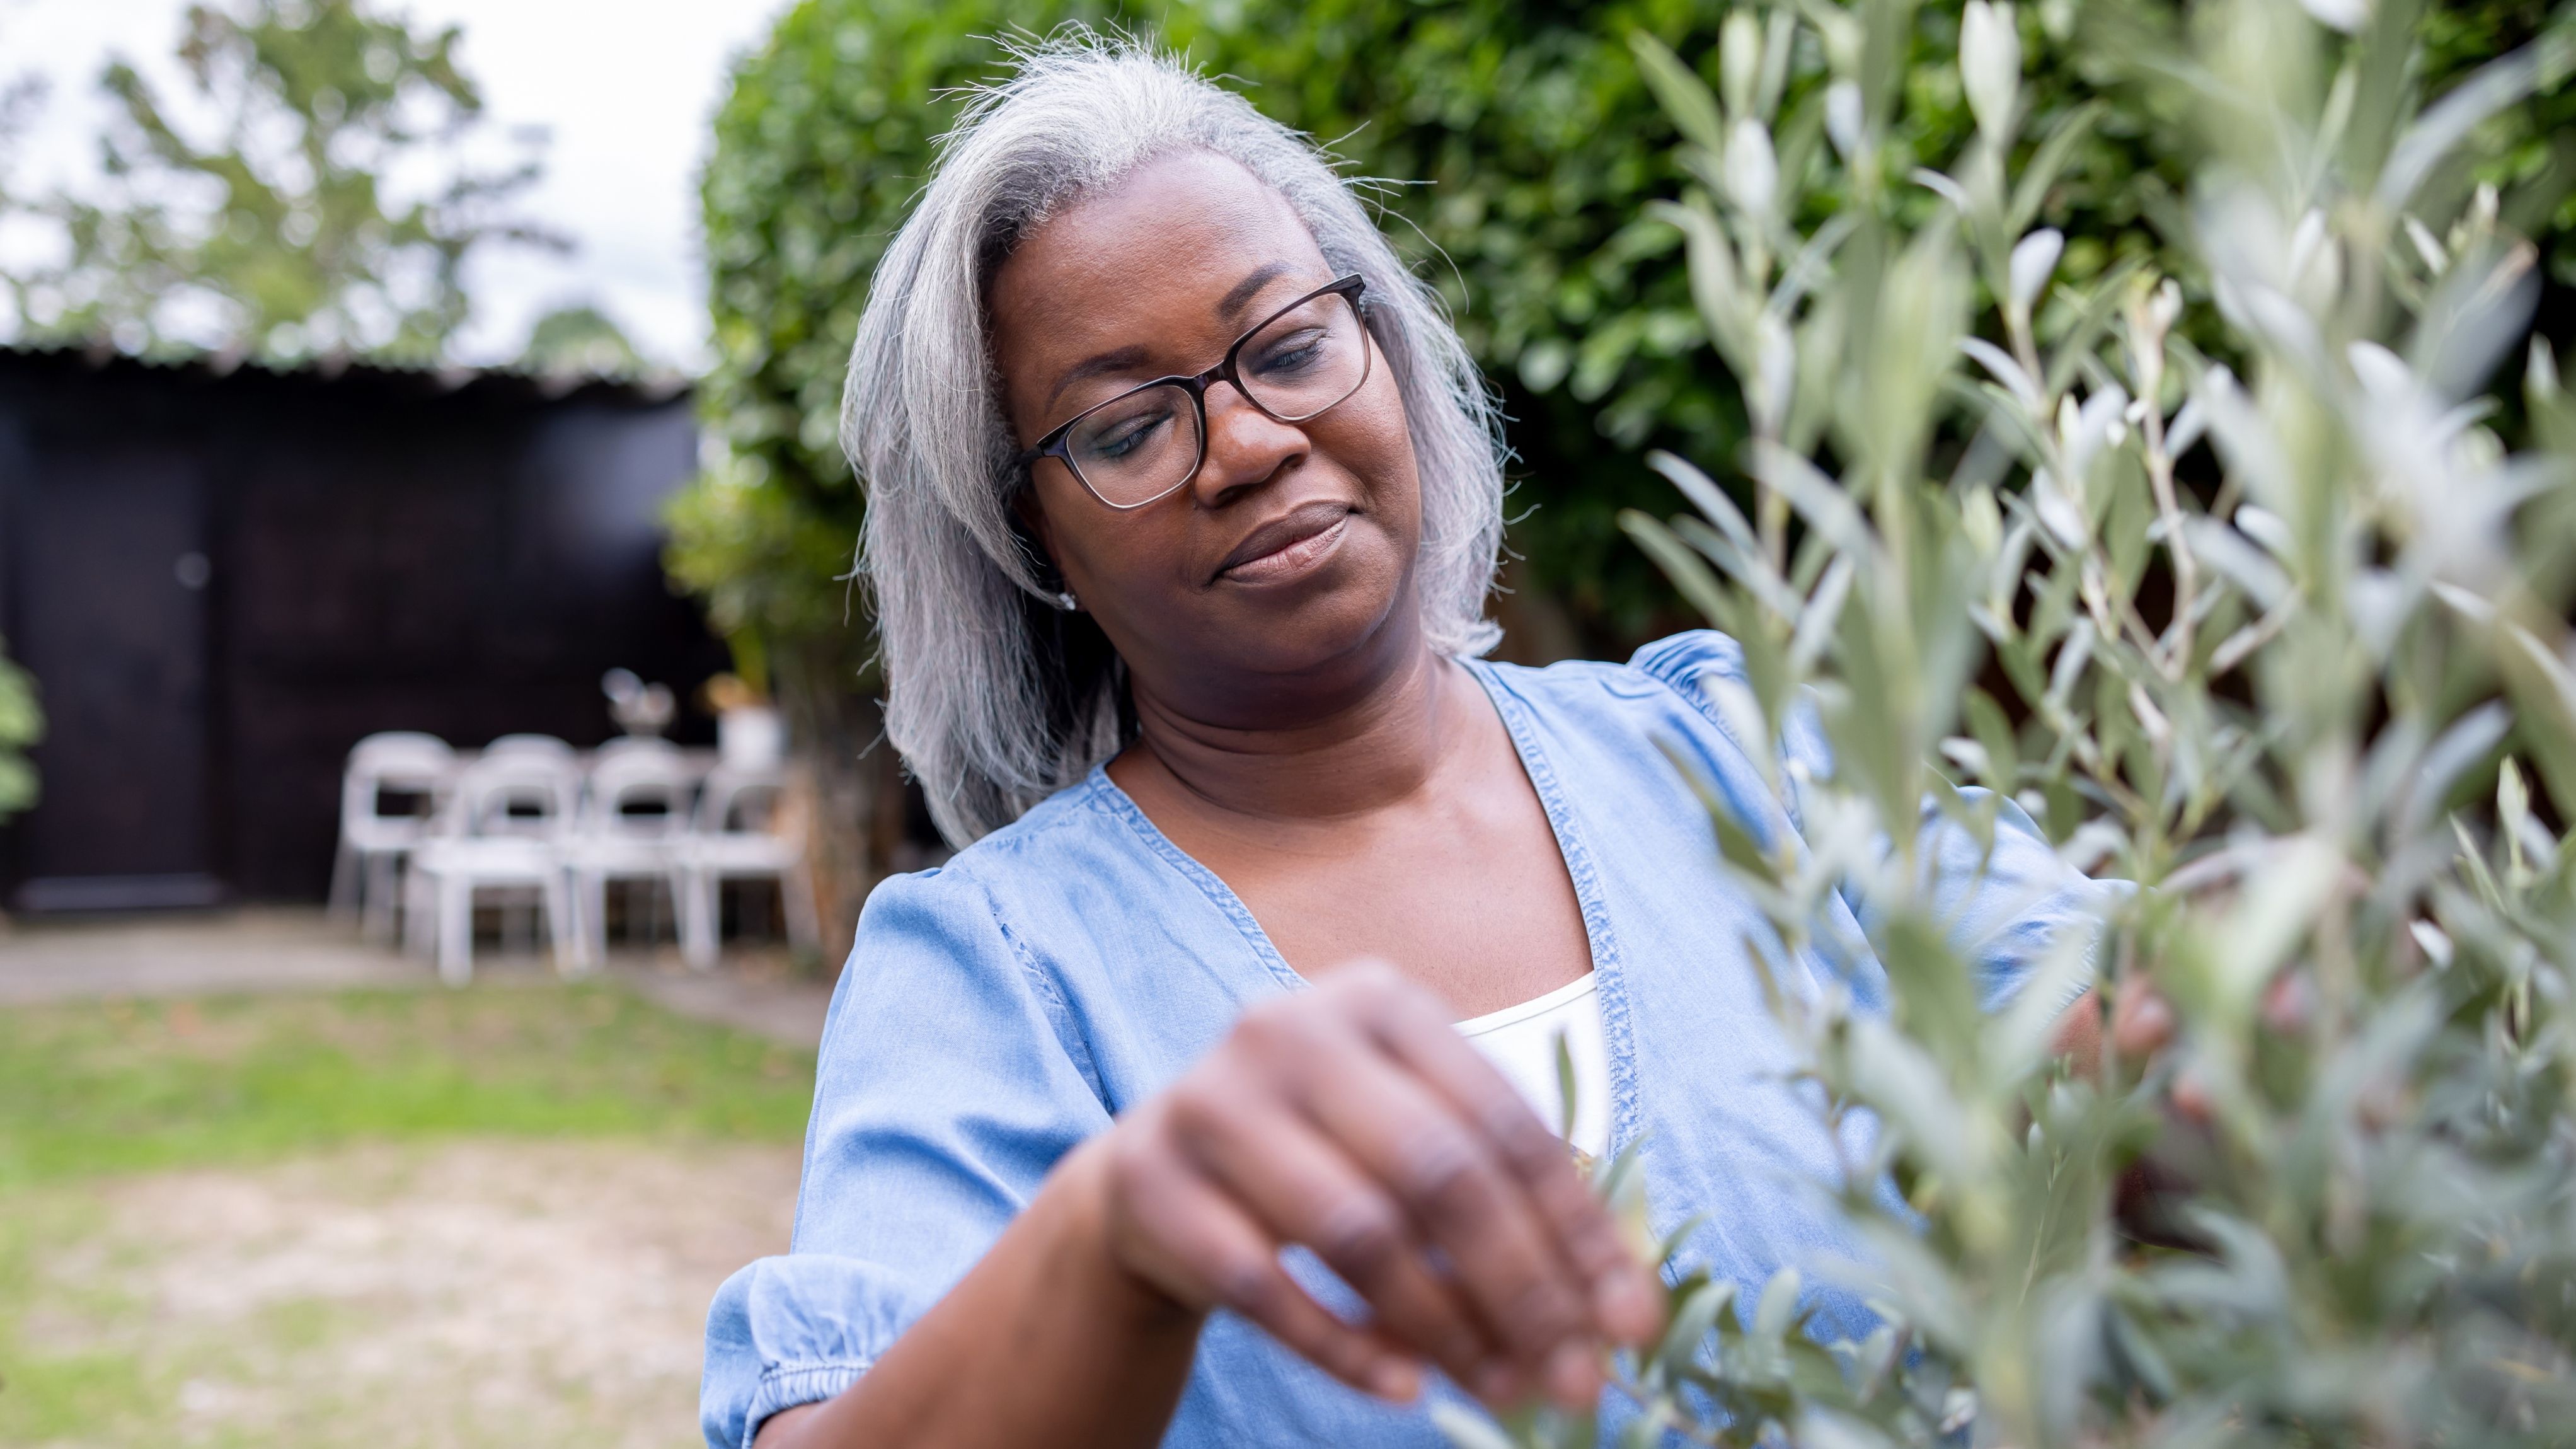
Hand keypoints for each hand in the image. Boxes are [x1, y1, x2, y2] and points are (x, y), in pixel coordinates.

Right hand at [1088, 960, 1662, 1410]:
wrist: (1154, 1177)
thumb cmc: (1322, 1154)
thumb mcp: (1406, 1132)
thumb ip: (1503, 1189)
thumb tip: (1623, 1303)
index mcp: (1378, 1000)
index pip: (1504, 1121)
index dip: (1578, 1228)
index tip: (1632, 1323)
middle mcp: (1291, 1030)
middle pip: (1438, 1174)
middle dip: (1523, 1289)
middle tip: (1578, 1381)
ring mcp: (1213, 1103)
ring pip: (1357, 1233)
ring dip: (1447, 1329)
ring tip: (1505, 1392)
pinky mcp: (1154, 1183)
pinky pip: (1266, 1287)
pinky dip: (1346, 1348)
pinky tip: (1407, 1390)